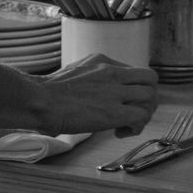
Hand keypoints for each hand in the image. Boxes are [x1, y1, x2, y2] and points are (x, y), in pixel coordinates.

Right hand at [42, 53, 157, 137]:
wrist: (41, 100)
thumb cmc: (50, 90)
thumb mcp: (76, 70)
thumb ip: (94, 75)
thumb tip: (100, 90)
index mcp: (103, 60)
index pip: (135, 71)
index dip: (134, 88)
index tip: (123, 101)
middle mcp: (113, 72)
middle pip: (150, 79)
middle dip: (147, 97)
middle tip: (135, 112)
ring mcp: (115, 91)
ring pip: (150, 97)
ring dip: (144, 113)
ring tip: (128, 124)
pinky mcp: (115, 112)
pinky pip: (142, 117)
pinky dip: (137, 127)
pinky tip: (121, 132)